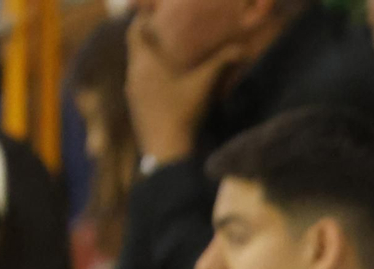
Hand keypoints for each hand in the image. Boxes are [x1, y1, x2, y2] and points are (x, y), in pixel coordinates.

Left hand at [126, 18, 240, 161]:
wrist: (165, 150)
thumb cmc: (181, 111)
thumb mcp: (203, 85)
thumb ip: (220, 64)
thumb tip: (241, 48)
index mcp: (144, 62)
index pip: (134, 32)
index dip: (141, 21)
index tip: (150, 14)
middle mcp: (133, 74)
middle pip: (135, 50)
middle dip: (147, 40)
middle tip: (163, 34)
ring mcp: (132, 93)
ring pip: (136, 69)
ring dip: (148, 62)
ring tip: (165, 59)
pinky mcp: (136, 109)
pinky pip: (139, 85)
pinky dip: (149, 79)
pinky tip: (164, 86)